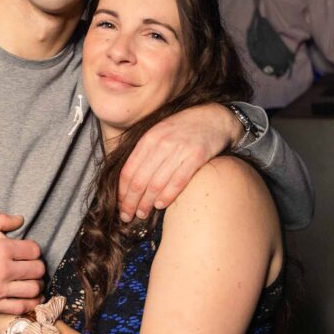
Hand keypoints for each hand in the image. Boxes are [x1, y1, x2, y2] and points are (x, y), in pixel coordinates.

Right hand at [0, 213, 44, 313]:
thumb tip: (21, 220)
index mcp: (2, 249)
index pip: (34, 250)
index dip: (33, 250)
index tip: (27, 251)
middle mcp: (4, 270)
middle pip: (37, 270)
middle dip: (37, 266)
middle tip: (31, 266)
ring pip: (33, 289)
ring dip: (36, 285)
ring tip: (31, 282)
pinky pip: (21, 307)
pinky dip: (31, 303)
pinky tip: (31, 298)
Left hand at [117, 103, 242, 219]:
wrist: (213, 118)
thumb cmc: (183, 129)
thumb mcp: (159, 134)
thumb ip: (144, 152)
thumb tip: (127, 180)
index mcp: (148, 139)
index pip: (128, 171)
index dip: (121, 192)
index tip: (119, 205)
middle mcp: (161, 144)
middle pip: (139, 180)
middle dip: (131, 202)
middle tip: (127, 216)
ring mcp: (179, 150)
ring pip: (156, 184)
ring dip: (146, 203)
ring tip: (142, 214)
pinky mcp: (196, 156)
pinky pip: (177, 182)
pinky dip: (167, 196)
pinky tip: (160, 205)